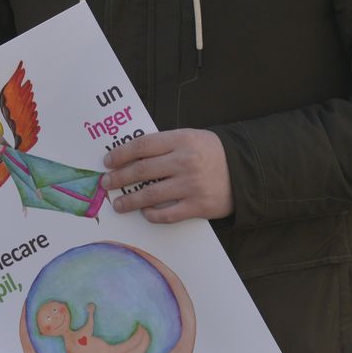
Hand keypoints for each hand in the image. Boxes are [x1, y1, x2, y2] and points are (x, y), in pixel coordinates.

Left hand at [103, 129, 232, 222]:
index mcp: (181, 140)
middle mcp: (184, 161)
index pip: (142, 146)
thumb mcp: (190, 137)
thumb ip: (165, 144)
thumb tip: (131, 155)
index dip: (121, 154)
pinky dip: (152, 215)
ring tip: (118, 203)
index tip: (108, 161)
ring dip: (130, 200)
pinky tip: (144, 213)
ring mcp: (191, 185)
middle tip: (106, 183)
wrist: (245, 171)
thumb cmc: (212, 153)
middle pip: (142, 170)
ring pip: (151, 195)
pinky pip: (168, 214)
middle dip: (119, 177)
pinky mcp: (198, 206)